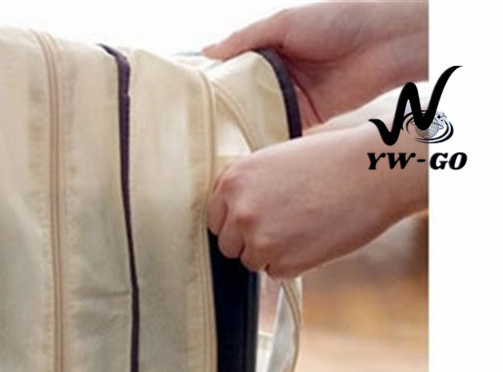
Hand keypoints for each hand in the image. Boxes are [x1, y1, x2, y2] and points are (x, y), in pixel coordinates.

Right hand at [203, 2, 427, 127]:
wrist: (382, 42)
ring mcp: (289, 99)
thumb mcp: (283, 22)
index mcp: (267, 51)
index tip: (189, 101)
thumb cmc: (336, 20)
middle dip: (224, 113)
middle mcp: (275, 77)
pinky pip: (280, 131)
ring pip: (258, 117)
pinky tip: (246, 151)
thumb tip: (206, 51)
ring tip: (215, 145)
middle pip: (243, 98)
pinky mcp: (306, 118)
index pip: (233, 71)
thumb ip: (245, 39)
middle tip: (196, 130)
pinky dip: (266, 139)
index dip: (213, 85)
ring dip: (243, 129)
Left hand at [206, 125, 426, 278]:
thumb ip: (250, 189)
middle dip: (250, 241)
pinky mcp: (282, 263)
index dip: (235, 223)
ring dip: (273, 253)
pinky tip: (315, 238)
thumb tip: (233, 217)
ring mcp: (259, 240)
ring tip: (304, 227)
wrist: (374, 172)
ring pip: (251, 262)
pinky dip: (294, 263)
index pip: (215, 219)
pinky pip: (277, 273)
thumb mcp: (276, 162)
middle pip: (228, 245)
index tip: (256, 220)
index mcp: (233, 181)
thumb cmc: (332, 161)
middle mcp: (239, 211)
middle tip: (284, 225)